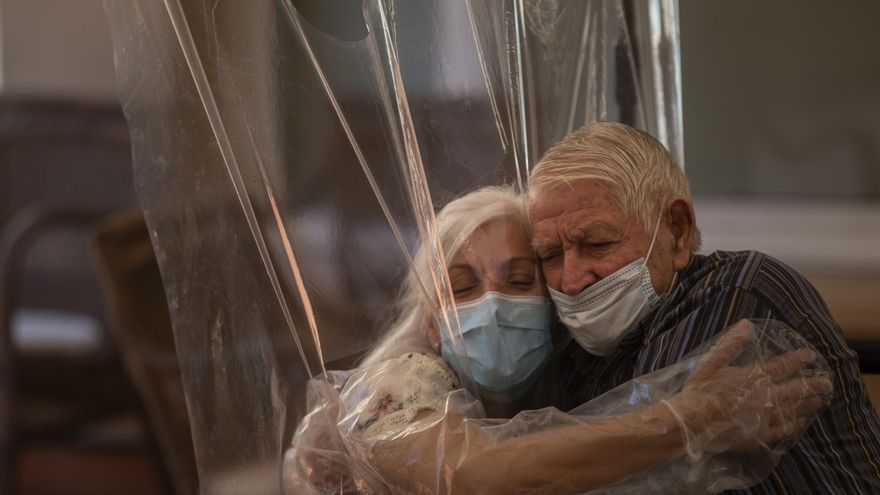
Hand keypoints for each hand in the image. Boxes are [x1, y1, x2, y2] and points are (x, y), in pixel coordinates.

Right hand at [664, 320, 832, 457]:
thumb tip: (746, 325)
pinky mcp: (759, 435)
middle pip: (793, 389)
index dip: (797, 360)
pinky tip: (800, 422)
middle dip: (812, 385)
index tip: (811, 356)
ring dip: (807, 404)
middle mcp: (763, 397)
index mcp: (752, 378)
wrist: (691, 423)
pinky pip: (782, 430)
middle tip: (827, 383)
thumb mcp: (709, 364)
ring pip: (791, 410)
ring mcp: (763, 418)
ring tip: (820, 401)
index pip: (780, 367)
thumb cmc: (698, 392)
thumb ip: (730, 345)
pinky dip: (793, 425)